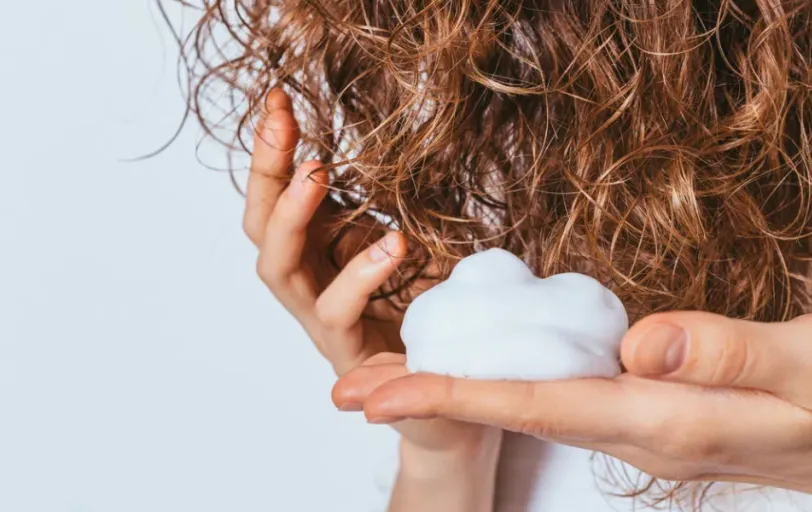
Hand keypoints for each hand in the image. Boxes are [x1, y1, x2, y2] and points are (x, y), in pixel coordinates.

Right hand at [243, 88, 406, 375]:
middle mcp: (309, 283)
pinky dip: (360, 275)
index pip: (279, 195)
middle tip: (281, 123)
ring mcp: (321, 320)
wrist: (452, 390)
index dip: (274, 149)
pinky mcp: (348, 355)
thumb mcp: (413, 245)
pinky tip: (394, 243)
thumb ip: (390, 207)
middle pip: (261, 225)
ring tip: (317, 173)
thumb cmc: (431, 311)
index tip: (280, 98)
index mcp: (319, 250)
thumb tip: (398, 143)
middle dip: (266, 171)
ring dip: (291, 217)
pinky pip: (337, 313)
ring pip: (278, 269)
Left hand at [346, 312, 811, 511]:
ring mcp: (647, 423)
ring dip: (462, 393)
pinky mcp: (660, 407)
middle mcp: (639, 427)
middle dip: (431, 401)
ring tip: (391, 378)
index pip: (538, 405)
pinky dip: (511, 382)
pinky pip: (568, 394)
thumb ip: (730, 351)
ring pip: (535, 405)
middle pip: (517, 412)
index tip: (383, 393)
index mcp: (663, 416)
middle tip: (349, 388)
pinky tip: (486, 368)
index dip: (455, 397)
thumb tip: (641, 339)